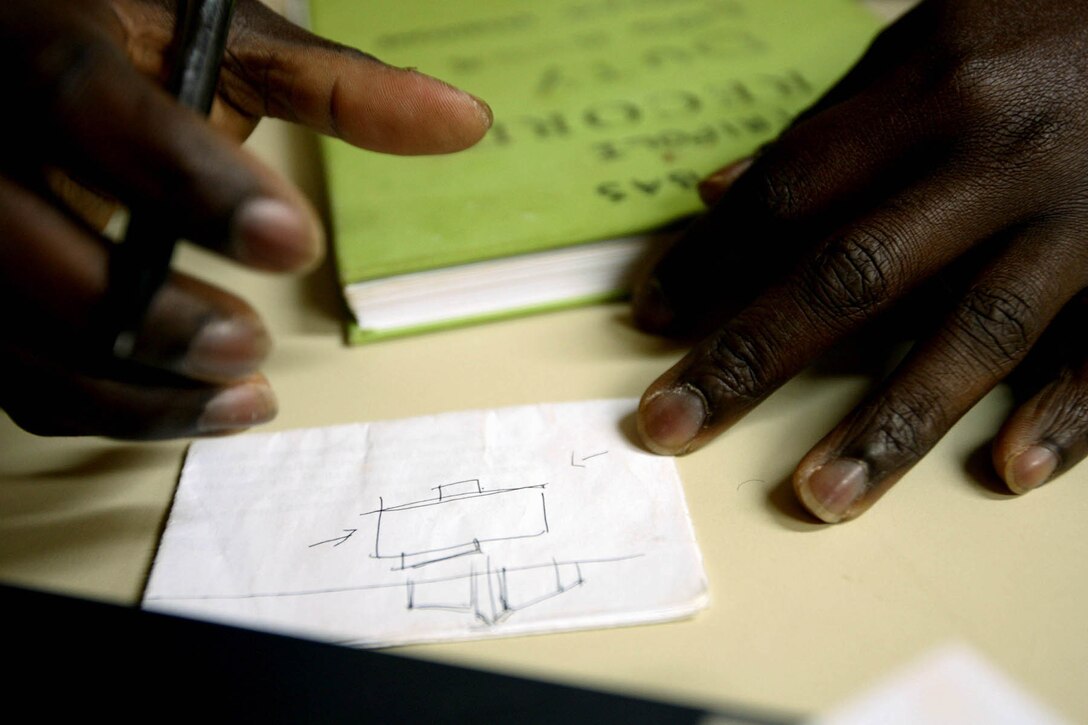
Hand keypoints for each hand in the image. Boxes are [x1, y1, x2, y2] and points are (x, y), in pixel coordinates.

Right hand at [0, 0, 490, 438]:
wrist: (44, 60)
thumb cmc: (142, 50)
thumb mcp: (228, 45)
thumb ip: (336, 86)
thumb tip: (462, 122)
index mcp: (43, 43)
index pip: (88, 107)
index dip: (188, 181)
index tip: (290, 241)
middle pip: (19, 242)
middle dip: (145, 312)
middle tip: (248, 343)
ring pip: (15, 331)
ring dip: (131, 388)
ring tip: (244, 394)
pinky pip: (20, 374)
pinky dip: (111, 408)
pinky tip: (199, 408)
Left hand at [632, 0, 1087, 521]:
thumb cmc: (1043, 28)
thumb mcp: (927, 42)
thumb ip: (828, 122)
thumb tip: (717, 190)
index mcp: (930, 91)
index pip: (788, 191)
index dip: (708, 258)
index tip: (650, 318)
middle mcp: (994, 156)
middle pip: (850, 274)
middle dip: (749, 359)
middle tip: (670, 426)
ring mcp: (1077, 218)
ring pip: (970, 334)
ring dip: (889, 424)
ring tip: (819, 495)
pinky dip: (1065, 413)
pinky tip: (1010, 470)